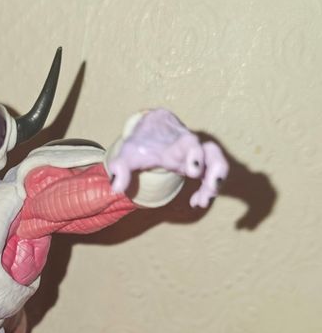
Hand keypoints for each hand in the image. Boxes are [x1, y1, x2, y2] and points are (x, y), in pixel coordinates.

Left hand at [108, 108, 228, 207]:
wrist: (152, 130)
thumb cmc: (140, 143)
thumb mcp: (127, 153)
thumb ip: (120, 168)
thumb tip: (115, 189)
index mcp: (176, 142)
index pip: (191, 144)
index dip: (195, 156)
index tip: (193, 172)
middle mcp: (192, 148)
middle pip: (214, 154)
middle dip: (216, 171)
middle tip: (210, 191)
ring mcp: (199, 156)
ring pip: (218, 165)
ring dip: (214, 184)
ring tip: (202, 202)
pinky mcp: (201, 166)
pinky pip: (212, 176)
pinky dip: (208, 190)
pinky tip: (196, 202)